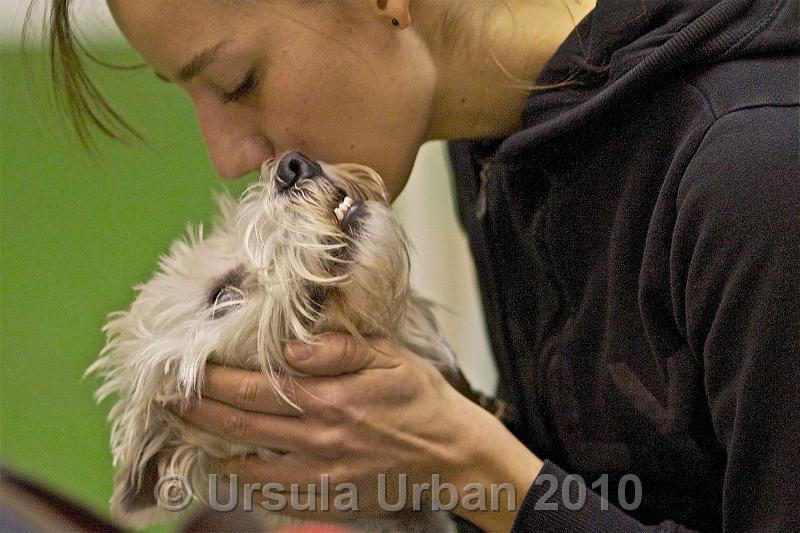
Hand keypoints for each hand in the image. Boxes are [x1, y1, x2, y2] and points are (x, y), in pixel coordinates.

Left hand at [178, 333, 541, 529]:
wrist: (450, 455)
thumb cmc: (419, 399)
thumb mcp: (390, 358)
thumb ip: (339, 348)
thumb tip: (291, 345)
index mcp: (330, 397)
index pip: (252, 388)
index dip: (211, 381)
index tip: (182, 370)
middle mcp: (317, 437)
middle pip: (238, 425)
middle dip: (195, 411)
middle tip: (166, 399)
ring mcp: (318, 473)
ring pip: (245, 463)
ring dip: (208, 446)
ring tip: (182, 429)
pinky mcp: (324, 497)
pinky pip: (269, 494)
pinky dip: (240, 481)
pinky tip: (225, 465)